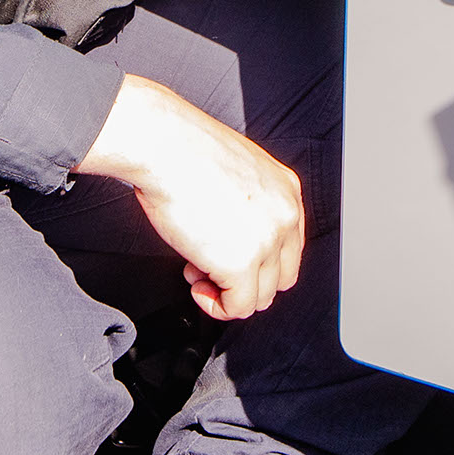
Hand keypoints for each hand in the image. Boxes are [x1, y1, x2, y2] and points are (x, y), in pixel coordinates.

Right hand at [74, 75, 304, 319]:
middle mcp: (286, 215)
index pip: (289, 247)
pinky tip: (197, 287)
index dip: (257, 261)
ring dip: (228, 293)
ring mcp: (267, 241)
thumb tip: (233, 239)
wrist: (164, 147)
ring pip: (261, 296)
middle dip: (245, 281)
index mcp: (286, 191)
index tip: (228, 257)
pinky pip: (238, 308)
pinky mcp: (241, 264)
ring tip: (197, 271)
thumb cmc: (185, 153)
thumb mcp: (236, 173)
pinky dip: (216, 307)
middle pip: (281, 276)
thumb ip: (248, 206)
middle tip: (210, 268)